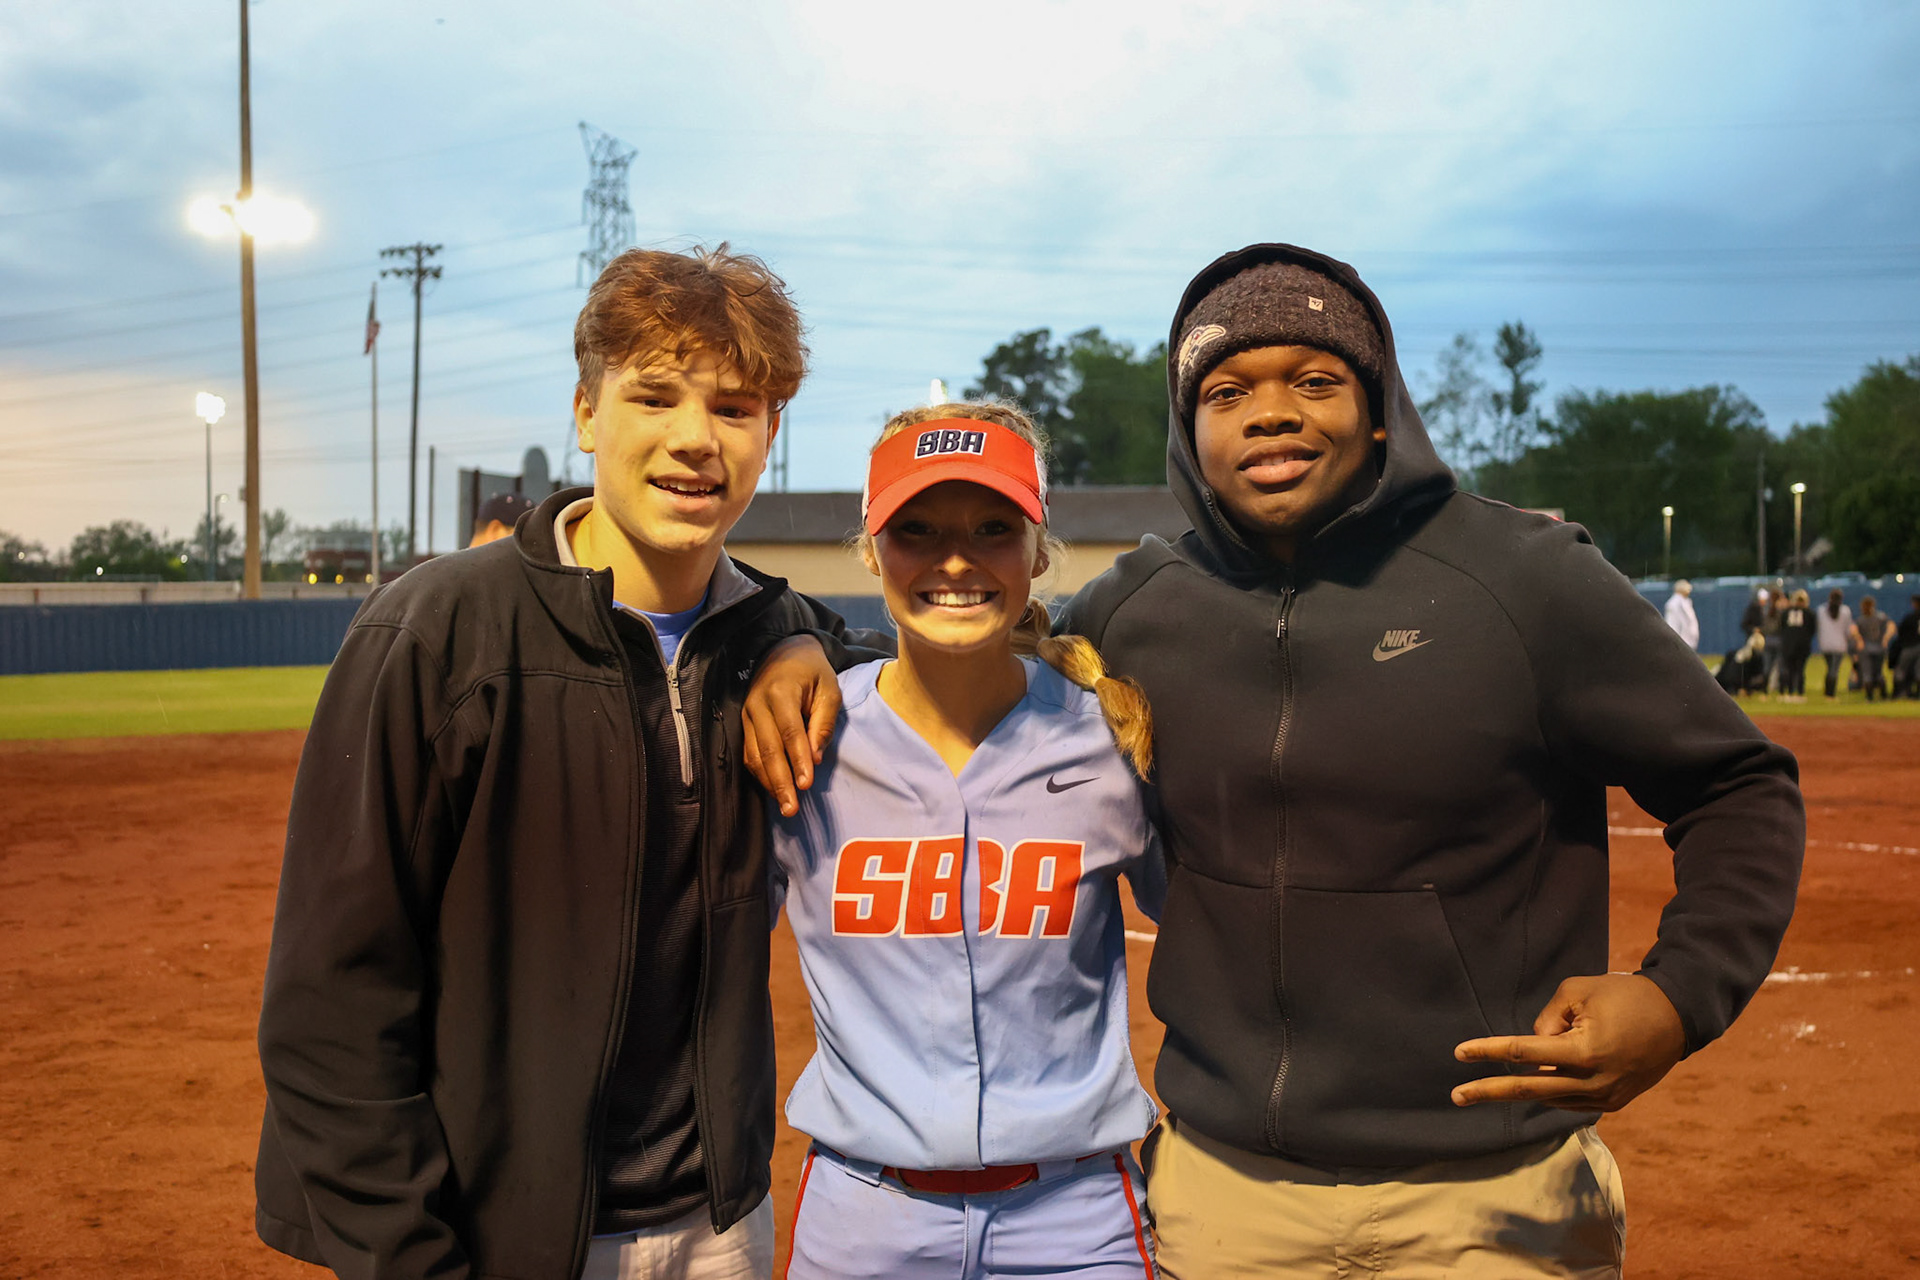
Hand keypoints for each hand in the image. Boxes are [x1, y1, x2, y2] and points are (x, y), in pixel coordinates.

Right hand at [742, 635, 840, 815]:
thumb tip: (815, 758)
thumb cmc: (812, 672)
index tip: (806, 785)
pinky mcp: (743, 723)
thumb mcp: (829, 689)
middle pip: (767, 748)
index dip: (798, 759)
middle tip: (791, 809)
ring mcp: (746, 714)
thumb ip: (823, 722)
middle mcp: (757, 703)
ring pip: (754, 755)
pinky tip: (774, 789)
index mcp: (780, 691)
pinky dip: (761, 774)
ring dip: (769, 783)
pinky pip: (749, 753)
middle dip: (780, 781)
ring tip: (784, 806)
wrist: (784, 652)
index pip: (790, 731)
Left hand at [1451, 972, 1686, 1111]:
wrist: (1677, 1017)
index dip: (1488, 1052)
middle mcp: (1593, 1082)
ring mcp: (1605, 1097)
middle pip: (1529, 1089)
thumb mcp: (1578, 991)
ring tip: (1502, 1071)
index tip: (1459, 1053)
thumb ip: (1547, 1017)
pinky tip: (1539, 1077)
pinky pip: (1570, 1100)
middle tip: (1456, 1095)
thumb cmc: (1624, 995)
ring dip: (1527, 1083)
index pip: (1523, 1053)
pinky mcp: (1613, 1103)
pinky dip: (1552, 1088)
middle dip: (1490, 1091)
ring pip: (1550, 1096)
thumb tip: (1533, 1045)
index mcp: (1583, 1052)